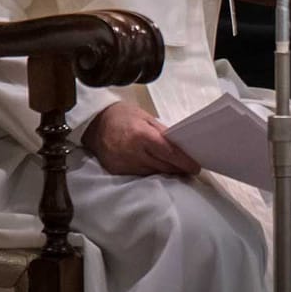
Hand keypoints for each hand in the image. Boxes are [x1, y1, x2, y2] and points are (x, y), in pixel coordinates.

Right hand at [82, 102, 199, 176]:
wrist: (95, 124)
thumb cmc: (123, 116)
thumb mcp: (146, 118)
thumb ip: (163, 133)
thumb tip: (179, 145)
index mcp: (142, 136)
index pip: (169, 153)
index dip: (184, 162)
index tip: (195, 167)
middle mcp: (133, 153)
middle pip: (163, 166)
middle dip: (178, 168)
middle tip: (190, 168)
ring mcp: (124, 164)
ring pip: (152, 173)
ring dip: (165, 171)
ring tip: (176, 168)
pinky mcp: (117, 171)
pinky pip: (139, 175)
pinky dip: (150, 171)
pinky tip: (156, 167)